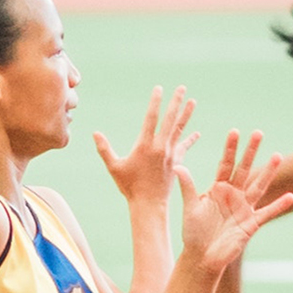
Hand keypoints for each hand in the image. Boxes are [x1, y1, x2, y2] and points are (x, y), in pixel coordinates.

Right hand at [94, 86, 196, 214]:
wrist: (149, 204)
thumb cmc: (129, 187)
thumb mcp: (114, 167)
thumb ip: (105, 149)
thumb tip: (95, 133)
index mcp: (145, 146)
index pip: (151, 118)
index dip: (155, 102)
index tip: (159, 88)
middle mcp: (160, 147)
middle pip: (170, 120)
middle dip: (176, 102)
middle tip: (182, 88)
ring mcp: (170, 154)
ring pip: (180, 130)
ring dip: (186, 115)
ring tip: (193, 101)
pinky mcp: (176, 163)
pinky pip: (184, 147)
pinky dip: (190, 139)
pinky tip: (197, 133)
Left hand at [178, 130, 292, 272]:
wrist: (201, 256)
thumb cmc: (193, 232)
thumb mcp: (190, 207)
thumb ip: (187, 186)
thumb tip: (177, 166)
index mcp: (218, 188)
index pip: (226, 164)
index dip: (230, 149)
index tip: (235, 131)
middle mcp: (233, 195)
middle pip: (244, 169)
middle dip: (251, 152)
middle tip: (258, 133)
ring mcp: (244, 208)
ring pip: (258, 186)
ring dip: (268, 172)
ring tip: (278, 156)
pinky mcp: (251, 223)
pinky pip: (267, 213)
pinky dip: (278, 205)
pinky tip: (290, 196)